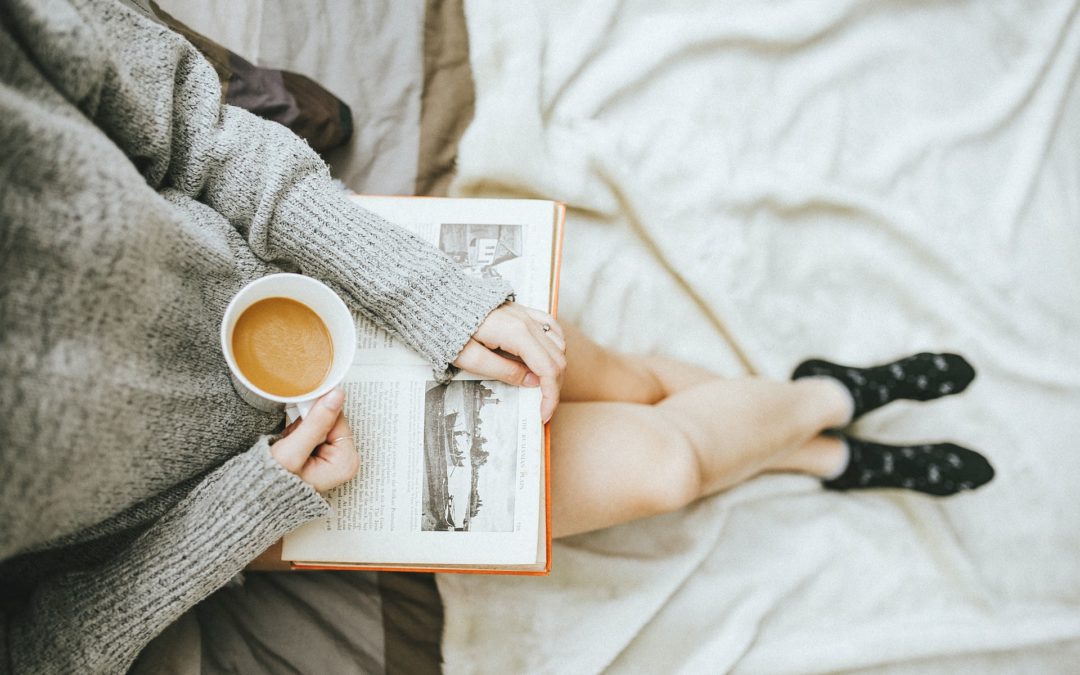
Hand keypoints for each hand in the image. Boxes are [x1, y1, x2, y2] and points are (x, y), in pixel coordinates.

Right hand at [270, 388, 358, 492]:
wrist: (257, 498)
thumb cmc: (274, 484)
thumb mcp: (293, 451)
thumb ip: (316, 422)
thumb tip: (336, 395)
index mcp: (346, 462)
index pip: (338, 418)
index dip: (317, 416)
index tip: (301, 421)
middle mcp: (345, 461)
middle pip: (330, 421)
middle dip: (307, 425)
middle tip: (293, 442)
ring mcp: (334, 459)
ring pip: (320, 424)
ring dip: (301, 430)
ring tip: (290, 447)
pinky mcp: (323, 456)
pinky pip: (313, 432)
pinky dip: (298, 435)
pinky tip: (291, 447)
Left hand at [453, 302, 565, 421]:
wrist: (437, 300)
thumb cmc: (447, 328)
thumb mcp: (470, 359)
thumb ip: (504, 372)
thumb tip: (532, 383)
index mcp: (516, 334)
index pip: (547, 369)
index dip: (550, 395)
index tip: (544, 413)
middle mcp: (526, 321)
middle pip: (557, 358)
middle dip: (554, 386)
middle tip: (544, 406)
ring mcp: (525, 314)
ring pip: (558, 343)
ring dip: (556, 367)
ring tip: (544, 387)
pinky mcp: (521, 311)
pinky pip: (550, 326)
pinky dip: (555, 345)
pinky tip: (549, 356)